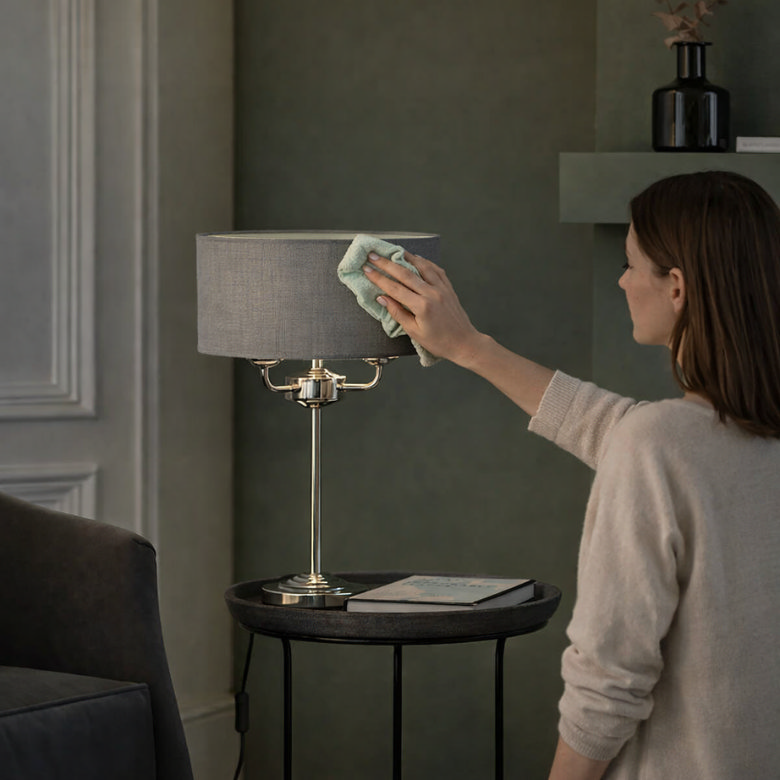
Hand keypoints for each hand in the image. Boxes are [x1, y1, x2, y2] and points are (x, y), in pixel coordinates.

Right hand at [363, 251, 483, 365]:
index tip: (367, 269)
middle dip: (386, 263)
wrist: (464, 342)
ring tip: (393, 251)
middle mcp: (432, 293)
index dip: (378, 278)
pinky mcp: (448, 287)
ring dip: (406, 256)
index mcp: (422, 306)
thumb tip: (382, 299)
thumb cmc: (439, 342)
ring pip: (421, 266)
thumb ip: (397, 313)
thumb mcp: (414, 332)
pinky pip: (435, 269)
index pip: (395, 288)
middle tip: (373, 255)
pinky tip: (417, 258)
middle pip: (405, 273)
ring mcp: (442, 288)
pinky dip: (424, 262)